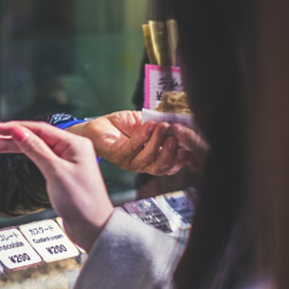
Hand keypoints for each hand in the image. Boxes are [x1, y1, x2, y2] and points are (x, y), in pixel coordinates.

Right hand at [0, 122, 112, 250]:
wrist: (93, 229)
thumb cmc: (82, 202)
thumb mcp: (55, 172)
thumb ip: (35, 149)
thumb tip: (18, 131)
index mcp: (74, 143)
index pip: (39, 129)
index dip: (15, 128)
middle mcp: (71, 149)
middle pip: (34, 137)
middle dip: (9, 138)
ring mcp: (65, 161)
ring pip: (34, 148)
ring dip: (12, 147)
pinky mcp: (60, 173)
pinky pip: (38, 158)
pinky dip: (22, 156)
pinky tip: (10, 152)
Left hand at [68, 112, 188, 174]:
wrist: (98, 124)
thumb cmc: (122, 126)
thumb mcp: (147, 123)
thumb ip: (162, 125)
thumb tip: (181, 122)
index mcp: (152, 158)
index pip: (171, 164)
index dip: (182, 158)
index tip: (191, 146)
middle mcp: (142, 164)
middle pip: (162, 166)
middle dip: (172, 151)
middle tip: (177, 136)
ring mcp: (129, 161)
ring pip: (148, 158)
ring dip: (158, 141)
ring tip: (163, 127)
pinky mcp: (116, 155)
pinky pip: (132, 148)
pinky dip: (142, 136)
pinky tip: (149, 125)